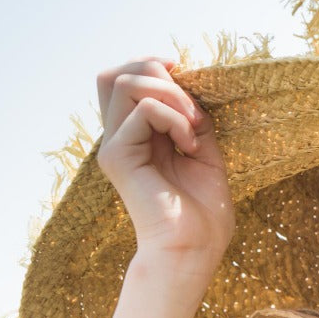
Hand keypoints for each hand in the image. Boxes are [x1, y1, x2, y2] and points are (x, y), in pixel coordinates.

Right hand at [95, 57, 234, 290]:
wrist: (194, 252)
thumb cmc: (202, 215)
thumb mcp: (204, 152)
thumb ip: (191, 117)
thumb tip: (186, 86)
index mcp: (137, 137)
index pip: (123, 80)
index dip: (151, 66)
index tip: (183, 76)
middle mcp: (120, 139)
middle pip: (114, 75)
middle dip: (158, 74)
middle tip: (192, 110)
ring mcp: (114, 146)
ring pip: (123, 83)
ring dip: (170, 95)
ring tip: (193, 126)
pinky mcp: (117, 156)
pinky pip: (144, 111)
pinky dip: (175, 118)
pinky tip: (189, 145)